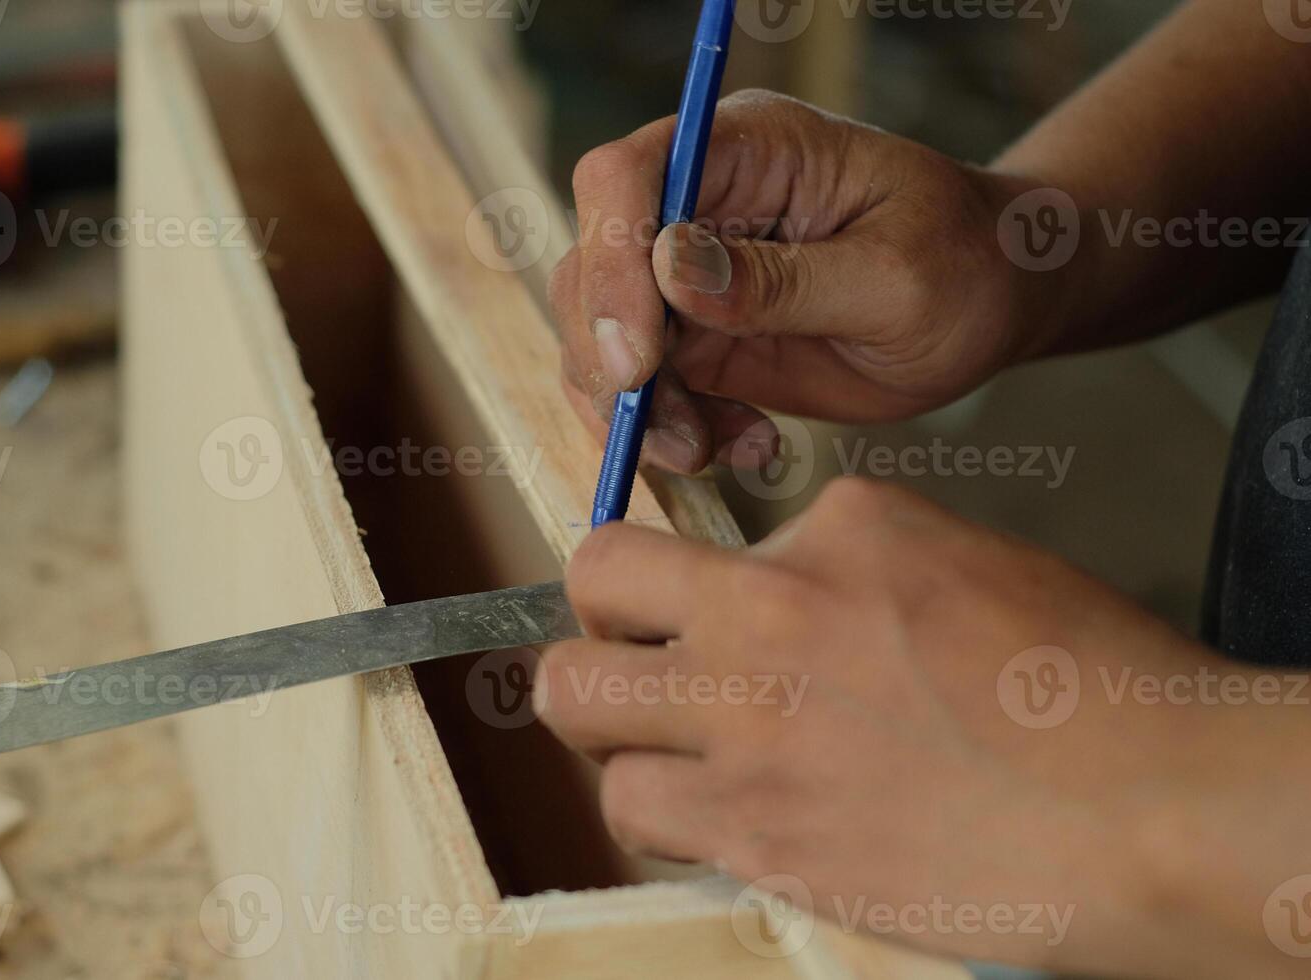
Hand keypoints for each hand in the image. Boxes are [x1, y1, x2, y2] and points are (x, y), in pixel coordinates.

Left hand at [536, 478, 1310, 976]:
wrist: (1143, 807)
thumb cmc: (1090, 693)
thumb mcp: (964, 563)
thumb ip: (852, 565)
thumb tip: (791, 592)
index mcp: (838, 527)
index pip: (705, 525)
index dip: (677, 576)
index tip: (680, 608)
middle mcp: (769, 607)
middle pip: (592, 577)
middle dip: (602, 616)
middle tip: (636, 657)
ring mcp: (745, 717)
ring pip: (574, 699)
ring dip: (614, 723)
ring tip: (669, 748)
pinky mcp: (750, 827)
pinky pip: (632, 809)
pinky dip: (657, 812)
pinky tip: (715, 814)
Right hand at [552, 90, 1061, 473]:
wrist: (990, 305)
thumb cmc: (966, 264)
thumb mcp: (895, 278)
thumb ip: (784, 280)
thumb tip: (671, 271)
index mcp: (747, 150)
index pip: (627, 179)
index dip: (611, 263)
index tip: (641, 359)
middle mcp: (698, 204)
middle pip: (591, 267)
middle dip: (612, 360)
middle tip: (678, 435)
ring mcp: (687, 276)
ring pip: (602, 340)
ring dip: (640, 411)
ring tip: (712, 451)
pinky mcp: (696, 338)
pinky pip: (644, 392)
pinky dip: (674, 433)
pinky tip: (748, 447)